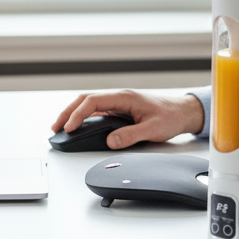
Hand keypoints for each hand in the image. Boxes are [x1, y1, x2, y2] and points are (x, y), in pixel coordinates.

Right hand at [51, 89, 204, 149]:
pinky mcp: (120, 109)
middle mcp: (119, 97)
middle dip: (68, 112)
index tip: (69, 127)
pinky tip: (78, 126)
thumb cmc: (171, 116)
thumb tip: (110, 141)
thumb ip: (130, 135)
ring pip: (89, 104)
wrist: (183, 112)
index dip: (78, 114)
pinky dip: (84, 117)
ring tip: (61, 127)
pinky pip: (97, 110)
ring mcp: (118, 103)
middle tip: (55, 127)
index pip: (93, 101)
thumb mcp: (152, 129)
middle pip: (86, 99)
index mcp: (125, 97)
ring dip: (74, 113)